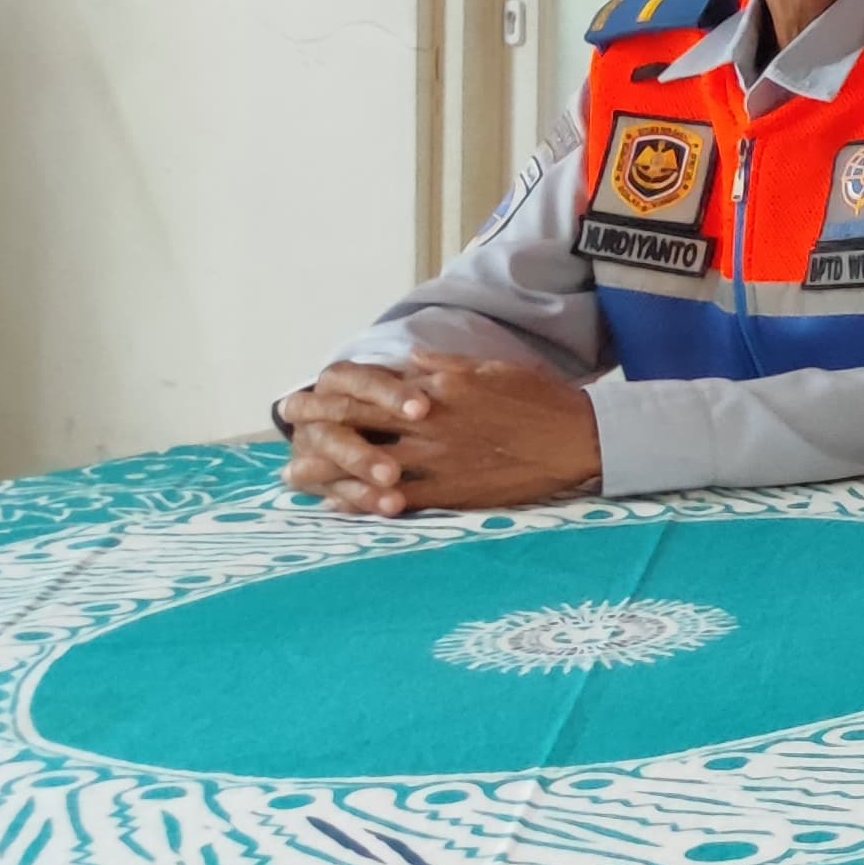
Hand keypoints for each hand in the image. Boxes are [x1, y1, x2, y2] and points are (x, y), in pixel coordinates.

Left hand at [279, 355, 601, 516]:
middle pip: (360, 423)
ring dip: (326, 468)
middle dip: (317, 425)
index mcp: (439, 389)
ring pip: (368, 465)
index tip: (308, 393)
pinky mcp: (450, 491)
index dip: (335, 392)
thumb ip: (446, 366)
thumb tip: (410, 360)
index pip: (374, 389)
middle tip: (286, 425)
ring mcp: (438, 459)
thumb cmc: (540, 400)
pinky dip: (363, 501)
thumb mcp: (493, 369)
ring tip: (294, 473)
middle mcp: (431, 422)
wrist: (578, 440)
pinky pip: (395, 499)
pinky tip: (339, 504)